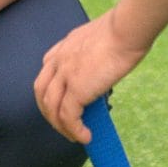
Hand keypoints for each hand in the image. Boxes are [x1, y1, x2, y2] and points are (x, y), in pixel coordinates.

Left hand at [33, 14, 149, 143]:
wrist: (126, 30)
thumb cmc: (124, 31)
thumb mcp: (100, 40)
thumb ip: (94, 56)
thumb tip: (102, 72)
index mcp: (65, 46)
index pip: (47, 71)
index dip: (51, 90)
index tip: (62, 102)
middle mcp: (59, 60)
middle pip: (41, 92)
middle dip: (49, 111)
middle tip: (63, 124)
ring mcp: (64, 74)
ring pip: (51, 108)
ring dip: (60, 126)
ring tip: (74, 136)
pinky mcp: (76, 89)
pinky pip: (68, 117)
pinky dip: (75, 130)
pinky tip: (85, 136)